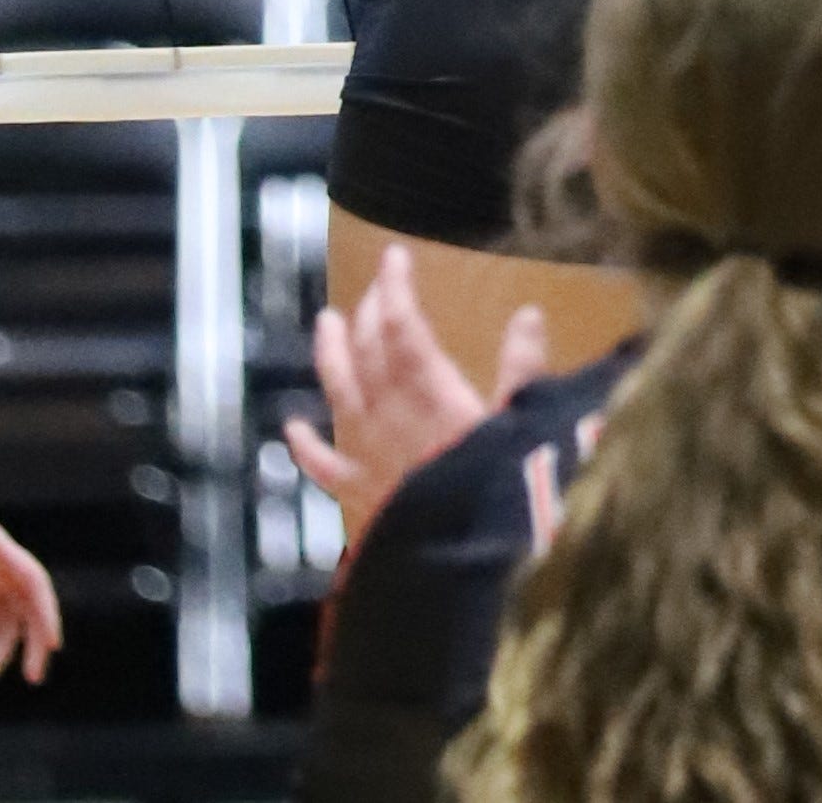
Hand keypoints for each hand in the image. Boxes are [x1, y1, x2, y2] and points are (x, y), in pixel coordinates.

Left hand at [285, 247, 547, 551]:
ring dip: (333, 356)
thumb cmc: (501, 491)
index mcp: (432, 395)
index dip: (396, 290)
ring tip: (326, 322)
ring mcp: (369, 457)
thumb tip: (529, 314)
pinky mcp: (361, 497)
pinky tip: (292, 430)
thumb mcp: (527, 426)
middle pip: (370, 354)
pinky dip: (307, 447)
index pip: (404, 329)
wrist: (462, 566)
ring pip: (341, 395)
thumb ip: (524, 371)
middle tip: (374, 288)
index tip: (393, 256)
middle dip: (370, 314)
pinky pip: (325, 468)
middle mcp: (390, 418)